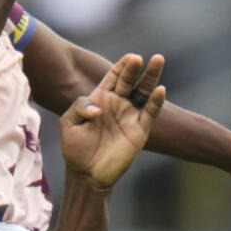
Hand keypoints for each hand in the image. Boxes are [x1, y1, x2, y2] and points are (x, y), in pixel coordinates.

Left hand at [61, 54, 166, 186]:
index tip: (129, 57)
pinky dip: (157, 101)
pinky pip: (151, 112)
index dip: (121, 66)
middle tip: (138, 58)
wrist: (87, 173)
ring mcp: (130, 115)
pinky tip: (161, 90)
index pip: (113, 76)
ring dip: (151, 76)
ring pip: (144, 91)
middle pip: (129, 80)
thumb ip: (79, 108)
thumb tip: (99, 108)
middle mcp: (117, 103)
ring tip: (157, 60)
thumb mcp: (69, 123)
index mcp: (100, 98)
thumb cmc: (76, 148)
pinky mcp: (140, 129)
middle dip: (134, 68)